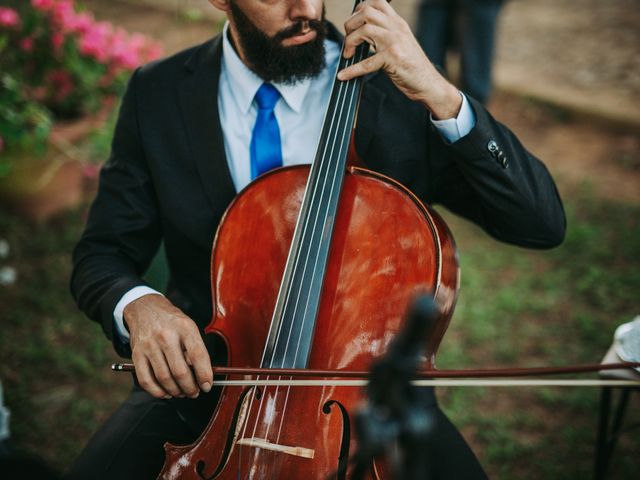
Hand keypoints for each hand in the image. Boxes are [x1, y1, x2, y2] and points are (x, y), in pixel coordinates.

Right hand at [124, 294, 212, 398]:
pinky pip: (146, 380)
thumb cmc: (171, 322)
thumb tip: (202, 376)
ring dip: (176, 392)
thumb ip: (195, 349)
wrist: (145, 309)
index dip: (204, 375)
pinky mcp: (136, 354)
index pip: (198, 355)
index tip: (207, 386)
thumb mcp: (188, 326)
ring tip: (182, 393)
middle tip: (194, 393)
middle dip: (190, 388)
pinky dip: (157, 392)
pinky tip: (166, 392)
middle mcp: (166, 336)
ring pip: (164, 378)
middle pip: (180, 371)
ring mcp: (149, 345)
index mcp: (184, 327)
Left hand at [338, 0, 461, 119]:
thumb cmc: (412, 67)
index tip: (353, 25)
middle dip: (350, 24)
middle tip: (349, 40)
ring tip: (348, 54)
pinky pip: (366, 63)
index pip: (376, 1)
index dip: (359, 9)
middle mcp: (396, 28)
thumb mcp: (400, 43)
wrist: (429, 83)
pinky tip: (344, 75)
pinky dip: (352, 70)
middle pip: (366, 12)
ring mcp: (395, 42)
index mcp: (398, 23)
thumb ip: (385, 35)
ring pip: (364, 30)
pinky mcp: (393, 58)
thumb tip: (361, 34)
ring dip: (350, 42)